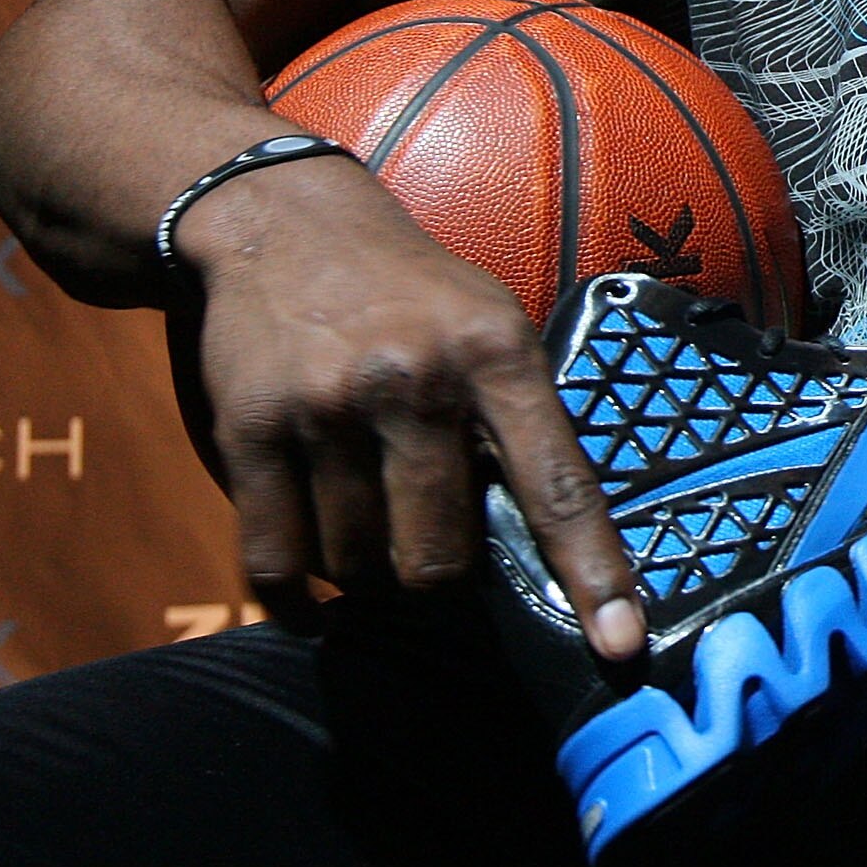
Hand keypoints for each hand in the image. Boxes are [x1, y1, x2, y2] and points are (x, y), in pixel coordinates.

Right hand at [179, 158, 645, 659]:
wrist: (282, 222)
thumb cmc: (411, 291)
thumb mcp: (492, 322)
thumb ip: (517, 420)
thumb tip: (539, 543)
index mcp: (498, 355)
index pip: (559, 486)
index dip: (593, 573)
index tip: (619, 645)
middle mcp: (415, 382)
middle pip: (439, 559)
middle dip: (440, 577)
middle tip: (432, 543)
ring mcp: (326, 408)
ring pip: (357, 566)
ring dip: (366, 572)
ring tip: (371, 519)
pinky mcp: (247, 429)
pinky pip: (276, 564)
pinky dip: (298, 601)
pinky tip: (314, 597)